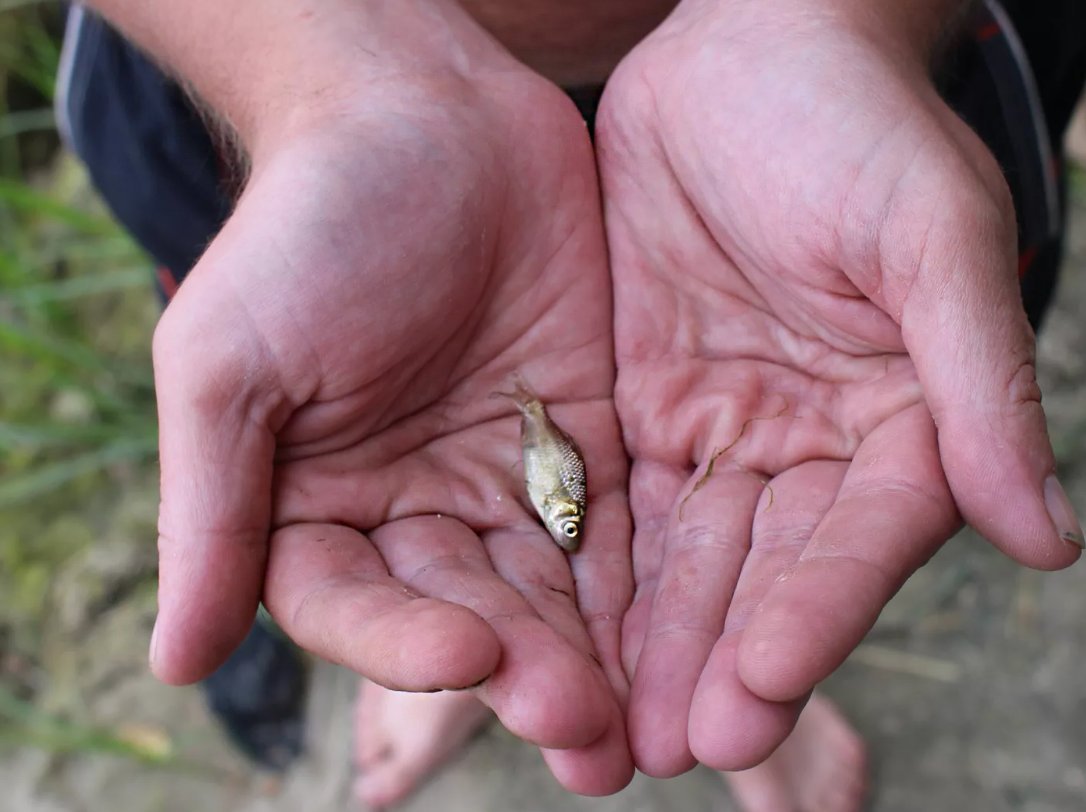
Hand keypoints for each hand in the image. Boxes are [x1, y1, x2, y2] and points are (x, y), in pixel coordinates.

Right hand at [149, 64, 632, 792]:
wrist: (422, 115)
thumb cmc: (307, 228)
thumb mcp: (231, 361)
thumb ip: (211, 508)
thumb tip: (174, 660)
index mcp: (314, 507)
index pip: (356, 608)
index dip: (406, 642)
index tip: (471, 653)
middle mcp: (409, 509)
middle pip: (466, 614)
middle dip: (524, 671)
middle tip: (585, 734)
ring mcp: (500, 479)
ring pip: (549, 589)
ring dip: (592, 657)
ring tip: (635, 728)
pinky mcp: (580, 440)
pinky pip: (613, 524)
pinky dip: (642, 582)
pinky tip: (683, 634)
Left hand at [597, 0, 1080, 775]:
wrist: (750, 54)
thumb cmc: (859, 128)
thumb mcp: (931, 236)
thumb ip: (982, 381)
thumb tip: (1046, 539)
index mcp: (899, 420)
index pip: (858, 539)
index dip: (815, 615)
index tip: (762, 685)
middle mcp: (810, 444)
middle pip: (764, 571)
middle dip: (717, 658)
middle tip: (671, 749)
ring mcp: (721, 429)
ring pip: (683, 555)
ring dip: (650, 641)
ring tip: (609, 729)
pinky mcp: (643, 404)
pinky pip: (615, 499)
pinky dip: (594, 568)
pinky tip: (559, 631)